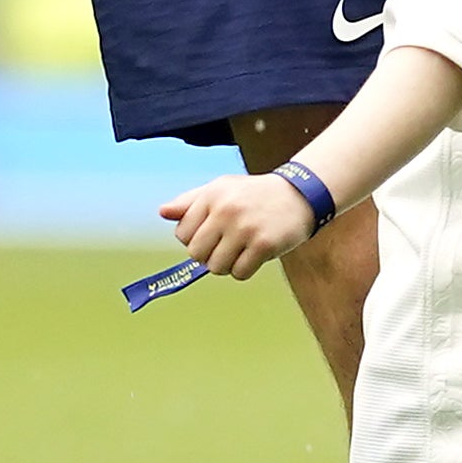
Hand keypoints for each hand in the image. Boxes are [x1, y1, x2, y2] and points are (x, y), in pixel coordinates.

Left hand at [158, 170, 312, 281]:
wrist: (298, 194)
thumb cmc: (254, 194)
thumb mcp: (221, 188)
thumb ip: (190, 202)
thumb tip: (163, 212)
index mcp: (211, 196)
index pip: (182, 234)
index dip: (195, 240)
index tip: (211, 235)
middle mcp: (225, 211)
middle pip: (196, 254)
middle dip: (208, 256)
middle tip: (225, 247)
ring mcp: (244, 228)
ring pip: (216, 267)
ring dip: (226, 265)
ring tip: (239, 251)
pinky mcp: (263, 244)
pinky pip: (239, 273)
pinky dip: (243, 270)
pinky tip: (253, 256)